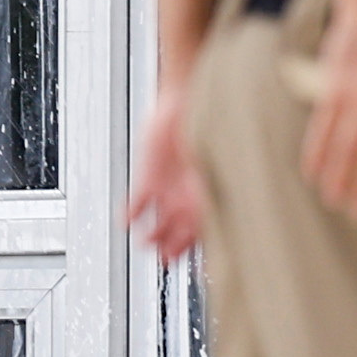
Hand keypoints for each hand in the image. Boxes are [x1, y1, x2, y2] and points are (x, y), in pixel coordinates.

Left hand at [126, 88, 204, 262]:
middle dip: (173, 247)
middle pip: (181, 232)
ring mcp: (169, 188)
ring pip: (160, 223)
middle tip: (166, 259)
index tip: (197, 260)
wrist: (189, 95)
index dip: (201, 246)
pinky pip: (137, 202)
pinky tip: (125, 222)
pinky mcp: (149, 177)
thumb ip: (219, 182)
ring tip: (145, 244)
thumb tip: (231, 207)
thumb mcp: (218, 154)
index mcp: (211, 194)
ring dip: (152, 236)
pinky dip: (130, 213)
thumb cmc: (210, 119)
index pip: (207, 230)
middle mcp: (189, 196)